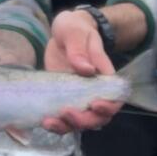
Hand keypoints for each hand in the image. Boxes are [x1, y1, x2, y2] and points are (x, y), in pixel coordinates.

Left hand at [42, 10, 121, 135]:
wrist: (63, 33)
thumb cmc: (75, 29)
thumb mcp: (76, 32)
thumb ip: (80, 49)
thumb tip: (86, 69)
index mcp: (103, 76)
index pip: (113, 98)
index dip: (107, 107)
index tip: (94, 105)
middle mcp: (93, 92)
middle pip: (96, 117)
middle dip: (83, 120)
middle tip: (66, 113)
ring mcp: (77, 98)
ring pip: (79, 122)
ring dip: (66, 126)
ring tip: (49, 122)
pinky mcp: (61, 99)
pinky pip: (62, 118)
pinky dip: (55, 123)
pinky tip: (43, 121)